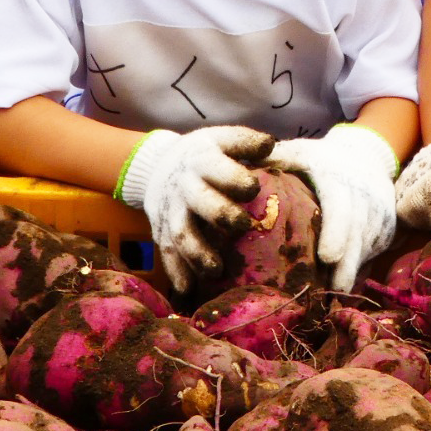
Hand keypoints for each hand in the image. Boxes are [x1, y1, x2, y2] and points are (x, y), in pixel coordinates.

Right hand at [116, 125, 276, 294]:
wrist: (157, 166)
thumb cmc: (205, 155)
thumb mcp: (222, 139)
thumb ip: (246, 143)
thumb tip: (272, 146)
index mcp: (202, 160)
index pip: (217, 168)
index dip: (234, 177)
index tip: (253, 188)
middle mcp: (184, 186)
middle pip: (199, 201)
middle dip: (219, 214)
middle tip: (242, 226)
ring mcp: (170, 210)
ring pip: (180, 233)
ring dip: (197, 253)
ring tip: (216, 271)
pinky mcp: (161, 232)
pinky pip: (167, 253)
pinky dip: (176, 272)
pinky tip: (188, 291)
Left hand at [266, 124, 399, 293]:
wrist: (366, 154)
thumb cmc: (322, 158)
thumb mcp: (300, 151)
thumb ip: (275, 161)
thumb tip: (242, 175)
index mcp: (338, 179)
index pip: (340, 207)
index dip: (336, 233)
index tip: (326, 257)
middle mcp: (364, 196)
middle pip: (358, 234)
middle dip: (347, 264)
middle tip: (332, 290)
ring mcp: (380, 213)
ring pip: (368, 246)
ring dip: (353, 269)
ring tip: (334, 293)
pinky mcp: (387, 227)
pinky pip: (374, 250)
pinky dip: (361, 265)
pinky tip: (344, 279)